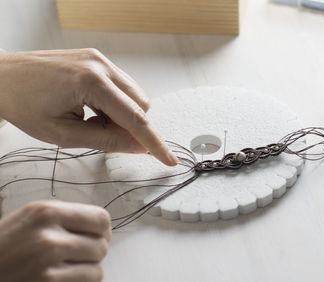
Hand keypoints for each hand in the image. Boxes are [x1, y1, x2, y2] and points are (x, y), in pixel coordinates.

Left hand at [0, 48, 177, 165]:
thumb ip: (106, 140)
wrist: (1, 78)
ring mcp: (99, 59)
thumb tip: (138, 147)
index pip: (135, 119)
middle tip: (101, 135)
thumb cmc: (22, 103)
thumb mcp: (63, 134)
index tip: (169, 160)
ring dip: (121, 115)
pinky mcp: (96, 59)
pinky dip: (113, 103)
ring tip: (89, 120)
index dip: (154, 143)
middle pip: (140, 105)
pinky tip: (90, 107)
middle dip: (130, 127)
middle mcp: (100, 65)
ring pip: (133, 96)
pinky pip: (121, 86)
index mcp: (91, 82)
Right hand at [0, 201, 110, 281]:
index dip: (102, 231)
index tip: (96, 237)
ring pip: (97, 268)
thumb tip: (102, 226)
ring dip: (86, 271)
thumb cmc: (4, 245)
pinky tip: (61, 280)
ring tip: (66, 269)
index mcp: (46, 212)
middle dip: (93, 253)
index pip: (101, 219)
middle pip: (102, 245)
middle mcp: (48, 235)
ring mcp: (47, 262)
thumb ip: (64, 218)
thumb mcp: (29, 219)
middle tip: (76, 256)